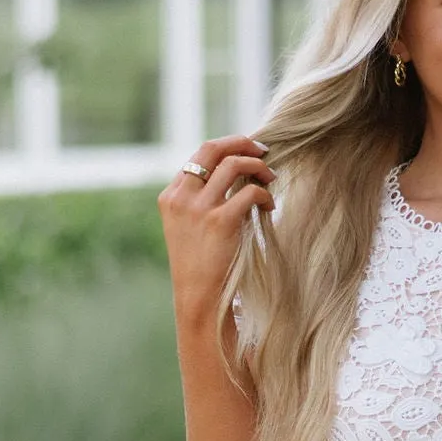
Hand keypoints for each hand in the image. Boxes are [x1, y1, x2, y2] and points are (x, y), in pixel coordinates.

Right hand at [157, 135, 272, 325]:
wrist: (197, 297)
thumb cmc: (199, 265)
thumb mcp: (188, 226)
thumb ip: (200, 199)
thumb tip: (233, 172)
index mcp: (170, 196)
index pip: (199, 154)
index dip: (226, 147)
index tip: (246, 150)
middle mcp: (181, 197)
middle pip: (213, 149)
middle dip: (242, 142)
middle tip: (264, 150)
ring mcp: (199, 208)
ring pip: (234, 164)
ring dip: (258, 166)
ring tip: (271, 177)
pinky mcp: (220, 221)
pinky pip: (250, 192)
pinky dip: (264, 195)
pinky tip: (269, 206)